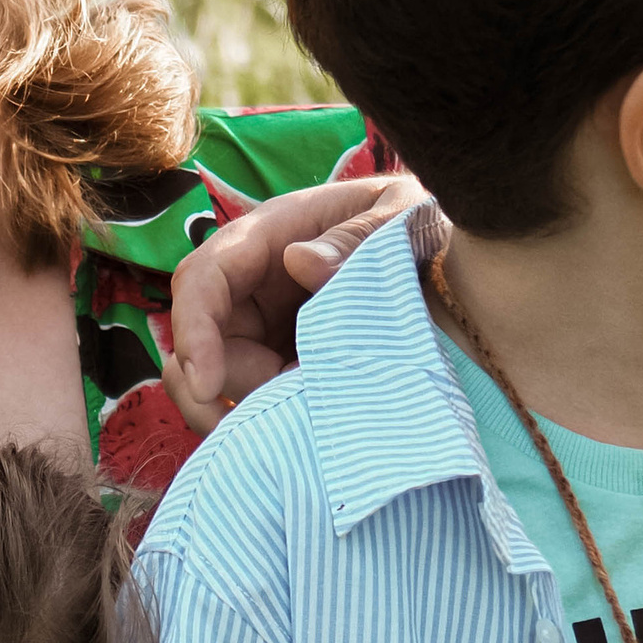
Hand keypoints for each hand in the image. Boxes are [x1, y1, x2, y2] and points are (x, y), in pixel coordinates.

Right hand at [165, 175, 430, 432]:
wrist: (449, 257)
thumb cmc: (418, 223)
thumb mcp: (404, 213)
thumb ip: (359, 235)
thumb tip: (302, 262)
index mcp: (270, 236)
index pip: (201, 279)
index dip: (193, 331)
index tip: (207, 385)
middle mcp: (252, 284)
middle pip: (199, 341)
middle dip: (225, 383)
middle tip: (282, 406)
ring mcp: (263, 327)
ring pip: (217, 377)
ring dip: (243, 407)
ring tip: (295, 422)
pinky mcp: (280, 363)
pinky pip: (251, 398)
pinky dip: (265, 420)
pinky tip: (303, 428)